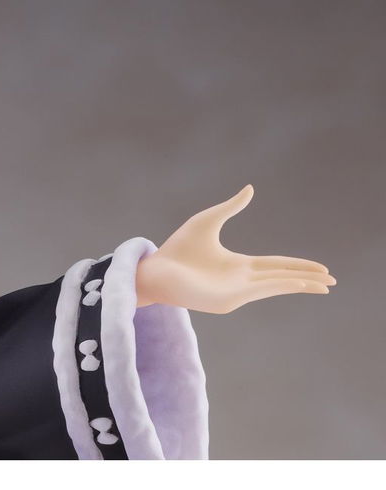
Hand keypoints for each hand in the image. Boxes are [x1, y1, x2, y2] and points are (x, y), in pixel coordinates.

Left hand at [135, 185, 335, 313]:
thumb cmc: (178, 248)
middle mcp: (242, 280)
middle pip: (282, 278)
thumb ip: (231, 207)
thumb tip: (250, 188)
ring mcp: (237, 292)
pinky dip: (279, 287)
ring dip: (299, 285)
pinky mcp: (228, 301)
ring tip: (323, 285)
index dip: (299, 265)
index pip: (276, 265)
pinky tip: (296, 284)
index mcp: (239, 264)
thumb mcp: (208, 221)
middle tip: (332, 280)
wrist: (156, 268)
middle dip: (307, 278)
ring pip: (275, 287)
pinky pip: (259, 292)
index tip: (321, 268)